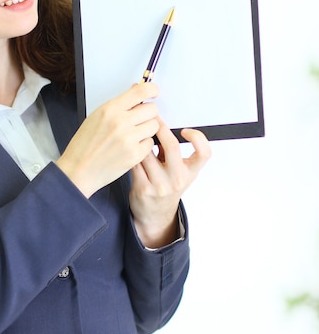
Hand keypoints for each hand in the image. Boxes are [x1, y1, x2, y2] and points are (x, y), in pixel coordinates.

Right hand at [56, 83, 158, 197]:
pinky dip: (144, 144)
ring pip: (154, 126)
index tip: (153, 92)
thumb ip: (118, 106)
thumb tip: (136, 95)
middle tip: (140, 119)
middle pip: (152, 109)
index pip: (140, 91)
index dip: (151, 89)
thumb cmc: (84, 144)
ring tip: (134, 134)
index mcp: (109, 109)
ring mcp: (129, 139)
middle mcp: (120, 122)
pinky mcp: (134, 155)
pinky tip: (131, 147)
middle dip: (148, 113)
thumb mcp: (96, 117)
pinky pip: (151, 143)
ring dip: (147, 129)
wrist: (79, 169)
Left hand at [130, 118, 210, 247]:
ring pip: (147, 152)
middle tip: (153, 119)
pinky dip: (131, 153)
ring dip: (141, 140)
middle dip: (160, 128)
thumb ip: (173, 153)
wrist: (154, 214)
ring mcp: (160, 185)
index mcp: (189, 173)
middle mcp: (177, 179)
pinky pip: (135, 162)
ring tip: (138, 134)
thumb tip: (160, 125)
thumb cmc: (166, 187)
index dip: (198, 138)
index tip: (185, 131)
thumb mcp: (179, 172)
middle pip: (171, 146)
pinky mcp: (143, 188)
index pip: (204, 153)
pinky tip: (129, 150)